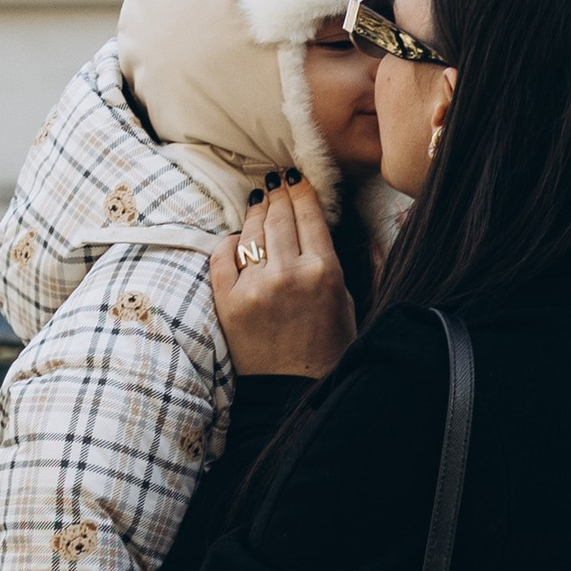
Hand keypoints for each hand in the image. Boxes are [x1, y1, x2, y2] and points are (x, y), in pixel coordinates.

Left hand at [212, 170, 354, 378]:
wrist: (293, 391)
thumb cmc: (327, 348)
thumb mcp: (347, 300)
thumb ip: (333, 261)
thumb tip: (321, 224)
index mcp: (324, 271)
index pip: (309, 215)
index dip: (301, 191)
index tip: (296, 179)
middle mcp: (289, 273)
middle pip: (279, 216)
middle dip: (278, 195)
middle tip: (275, 183)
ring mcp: (254, 287)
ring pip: (251, 231)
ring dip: (255, 212)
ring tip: (258, 202)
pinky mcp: (228, 301)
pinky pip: (222, 256)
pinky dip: (229, 243)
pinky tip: (236, 238)